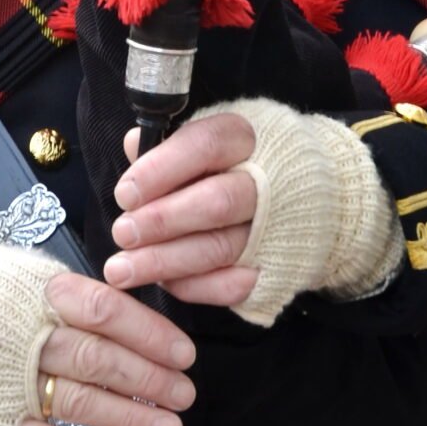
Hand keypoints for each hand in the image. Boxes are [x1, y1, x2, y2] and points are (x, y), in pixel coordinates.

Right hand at [16, 273, 196, 425]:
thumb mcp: (21, 273)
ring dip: (133, 419)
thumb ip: (74, 294)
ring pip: (83, 405)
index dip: (152, 334)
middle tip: (184, 394)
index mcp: (35, 294)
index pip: (106, 312)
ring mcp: (6, 385)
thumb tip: (134, 317)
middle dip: (151, 380)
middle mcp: (21, 339)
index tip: (183, 354)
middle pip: (101, 361)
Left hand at [103, 109, 260, 309]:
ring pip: (219, 247)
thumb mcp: (203, 142)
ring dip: (165, 261)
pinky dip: (194, 286)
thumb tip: (135, 146)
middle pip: (216, 202)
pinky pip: (232, 284)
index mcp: (245, 139)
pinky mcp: (274, 267)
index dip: (161, 170)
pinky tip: (163, 283)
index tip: (125, 193)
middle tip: (122, 233)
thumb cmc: (233, 165)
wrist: (304, 197)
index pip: (205, 146)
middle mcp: (267, 182)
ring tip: (122, 269)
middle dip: (162, 220)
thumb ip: (168, 146)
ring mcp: (275, 228)